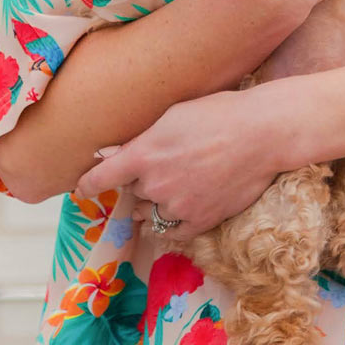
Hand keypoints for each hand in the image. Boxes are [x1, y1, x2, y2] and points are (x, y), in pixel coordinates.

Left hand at [75, 79, 309, 240]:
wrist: (263, 133)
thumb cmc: (219, 113)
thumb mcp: (172, 115)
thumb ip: (142, 139)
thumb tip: (114, 154)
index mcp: (143, 155)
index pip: (100, 179)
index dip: (88, 185)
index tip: (81, 189)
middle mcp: (155, 184)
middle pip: (134, 191)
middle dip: (142, 180)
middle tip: (166, 163)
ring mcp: (178, 205)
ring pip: (153, 213)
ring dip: (157, 202)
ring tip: (178, 184)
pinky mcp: (201, 220)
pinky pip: (175, 231)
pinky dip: (174, 221)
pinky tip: (183, 207)